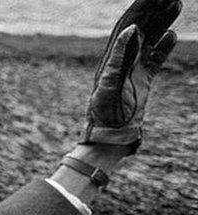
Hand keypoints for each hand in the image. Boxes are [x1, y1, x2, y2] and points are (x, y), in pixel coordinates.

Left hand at [82, 0, 180, 154]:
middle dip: (154, 8)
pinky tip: (173, 36)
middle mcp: (123, 59)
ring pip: (151, 39)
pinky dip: (164, 47)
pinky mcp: (144, 80)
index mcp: (113, 56)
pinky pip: (156, 59)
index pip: (129, 25)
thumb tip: (131, 29)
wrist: (110, 133)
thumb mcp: (109, 82)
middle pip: (142, 27)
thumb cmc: (106, 110)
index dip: (142, 7)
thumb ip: (120, 55)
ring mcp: (134, 69)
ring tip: (176, 4)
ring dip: (163, 21)